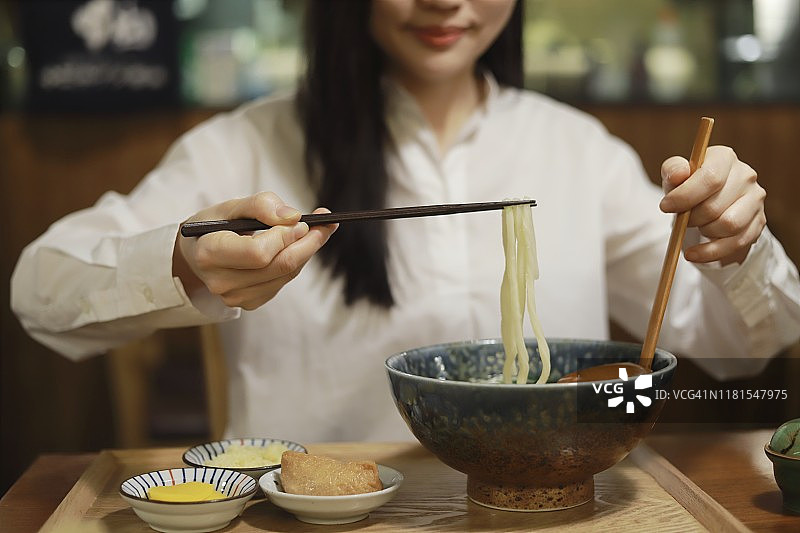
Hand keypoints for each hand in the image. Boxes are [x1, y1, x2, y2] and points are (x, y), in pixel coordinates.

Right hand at [173, 192, 336, 309]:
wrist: (196, 254)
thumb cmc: (214, 226)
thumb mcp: (230, 206)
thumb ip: (260, 205)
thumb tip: (292, 217)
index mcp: (210, 253)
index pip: (259, 253)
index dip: (285, 236)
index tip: (300, 220)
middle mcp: (221, 281)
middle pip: (279, 266)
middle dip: (308, 243)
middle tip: (324, 224)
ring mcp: (235, 297)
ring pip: (286, 274)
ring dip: (306, 251)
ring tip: (314, 232)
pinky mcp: (249, 303)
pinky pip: (283, 281)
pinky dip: (295, 263)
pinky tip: (295, 248)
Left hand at [659, 146, 765, 265]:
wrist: (710, 206)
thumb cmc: (689, 188)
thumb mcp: (675, 178)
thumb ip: (672, 171)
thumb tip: (679, 174)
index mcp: (724, 158)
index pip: (710, 178)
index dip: (684, 196)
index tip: (665, 206)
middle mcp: (746, 175)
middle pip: (715, 205)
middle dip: (691, 217)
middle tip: (682, 218)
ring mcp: (756, 199)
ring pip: (728, 225)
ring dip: (704, 231)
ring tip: (696, 226)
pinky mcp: (758, 222)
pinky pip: (735, 243)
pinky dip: (710, 252)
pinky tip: (693, 254)